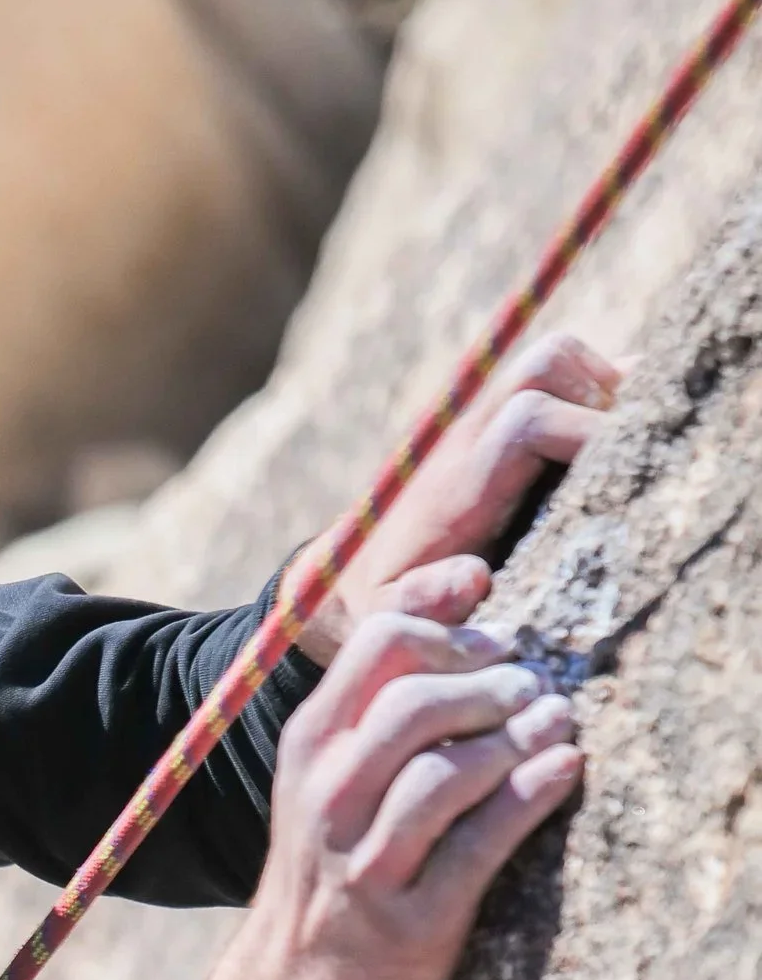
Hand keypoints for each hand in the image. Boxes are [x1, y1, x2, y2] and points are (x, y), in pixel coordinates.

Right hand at [195, 593, 581, 979]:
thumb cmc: (334, 867)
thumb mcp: (328, 780)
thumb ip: (377, 708)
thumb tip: (469, 621)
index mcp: (309, 750)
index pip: (378, 644)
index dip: (449, 627)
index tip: (495, 633)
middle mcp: (329, 800)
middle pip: (417, 703)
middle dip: (490, 686)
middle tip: (530, 688)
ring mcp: (368, 862)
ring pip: (450, 772)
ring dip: (518, 738)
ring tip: (557, 722)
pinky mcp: (413, 917)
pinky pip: (483, 842)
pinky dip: (533, 795)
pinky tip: (564, 769)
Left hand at [285, 328, 623, 664]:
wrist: (343, 580)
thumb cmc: (380, 606)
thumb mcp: (391, 618)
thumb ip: (423, 602)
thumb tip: (471, 578)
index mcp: (457, 482)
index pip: (529, 419)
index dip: (586, 432)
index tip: (626, 476)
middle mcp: (470, 438)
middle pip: (548, 364)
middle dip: (602, 394)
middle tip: (636, 448)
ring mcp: (482, 425)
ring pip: (555, 360)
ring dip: (602, 388)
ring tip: (629, 443)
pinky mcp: (493, 428)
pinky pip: (552, 381)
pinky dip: (593, 395)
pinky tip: (615, 442)